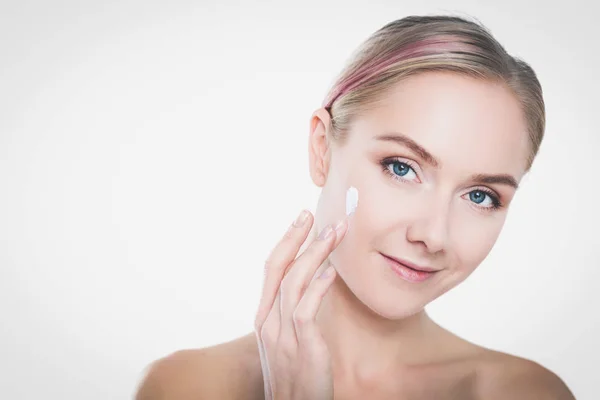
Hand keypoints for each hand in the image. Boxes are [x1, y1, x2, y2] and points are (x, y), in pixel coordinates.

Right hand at [254, 210, 348, 399]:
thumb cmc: (297, 374)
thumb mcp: (290, 339)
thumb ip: (296, 311)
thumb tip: (315, 280)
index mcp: (265, 316)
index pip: (272, 269)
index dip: (286, 241)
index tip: (302, 220)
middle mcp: (269, 321)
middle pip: (277, 268)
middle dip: (296, 237)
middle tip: (313, 213)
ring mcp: (283, 334)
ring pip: (294, 282)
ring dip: (314, 253)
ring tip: (334, 232)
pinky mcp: (302, 346)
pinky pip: (307, 309)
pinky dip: (319, 286)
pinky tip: (332, 271)